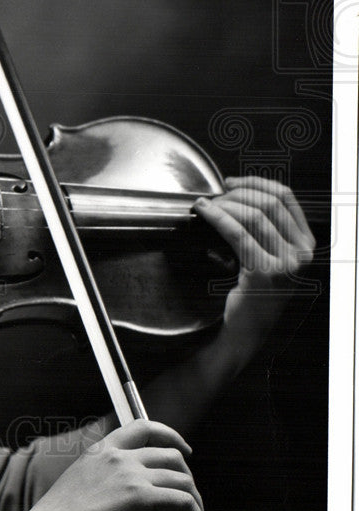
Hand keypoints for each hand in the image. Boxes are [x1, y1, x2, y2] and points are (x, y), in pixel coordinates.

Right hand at [30, 419, 202, 510]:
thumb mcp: (84, 480)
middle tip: (189, 494)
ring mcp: (129, 474)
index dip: (170, 435)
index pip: (144, 427)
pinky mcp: (138, 495)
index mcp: (103, 449)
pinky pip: (180, 499)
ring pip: (181, 479)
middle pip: (170, 455)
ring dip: (192, 496)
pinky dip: (192, 509)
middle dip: (186, 474)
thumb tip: (140, 482)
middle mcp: (118, 456)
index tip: (184, 449)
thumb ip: (109, 473)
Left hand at [194, 176, 315, 356]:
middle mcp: (303, 253)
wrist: (247, 329)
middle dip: (236, 194)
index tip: (232, 181)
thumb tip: (234, 193)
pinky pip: (237, 233)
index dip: (256, 183)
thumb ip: (261, 229)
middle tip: (214, 197)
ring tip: (205, 206)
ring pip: (253, 216)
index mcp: (306, 243)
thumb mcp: (266, 254)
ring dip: (224, 205)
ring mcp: (288, 264)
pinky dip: (217, 217)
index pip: (286, 198)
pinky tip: (203, 212)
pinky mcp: (265, 272)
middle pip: (268, 203)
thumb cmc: (252, 290)